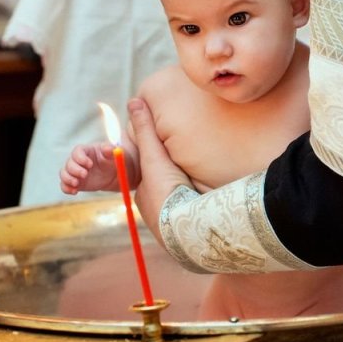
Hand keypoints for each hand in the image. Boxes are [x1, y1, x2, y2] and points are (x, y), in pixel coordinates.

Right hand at [60, 142, 119, 194]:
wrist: (110, 174)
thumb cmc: (111, 160)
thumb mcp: (112, 154)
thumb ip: (110, 150)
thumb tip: (109, 148)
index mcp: (85, 151)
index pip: (77, 151)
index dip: (81, 158)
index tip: (90, 164)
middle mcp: (76, 161)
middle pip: (69, 163)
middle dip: (75, 170)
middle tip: (85, 175)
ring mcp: (74, 172)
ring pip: (63, 173)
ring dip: (68, 179)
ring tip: (77, 184)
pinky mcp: (74, 182)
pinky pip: (64, 185)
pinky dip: (66, 188)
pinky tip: (74, 191)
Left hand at [128, 97, 191, 239]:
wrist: (185, 227)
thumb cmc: (166, 188)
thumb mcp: (154, 154)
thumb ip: (145, 129)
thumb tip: (133, 101)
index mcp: (145, 200)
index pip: (151, 181)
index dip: (162, 171)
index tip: (175, 167)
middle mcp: (155, 218)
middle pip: (166, 197)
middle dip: (176, 190)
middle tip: (192, 181)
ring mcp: (171, 231)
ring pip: (180, 212)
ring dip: (189, 204)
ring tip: (202, 196)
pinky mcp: (189, 240)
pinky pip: (193, 223)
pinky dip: (200, 216)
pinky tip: (210, 211)